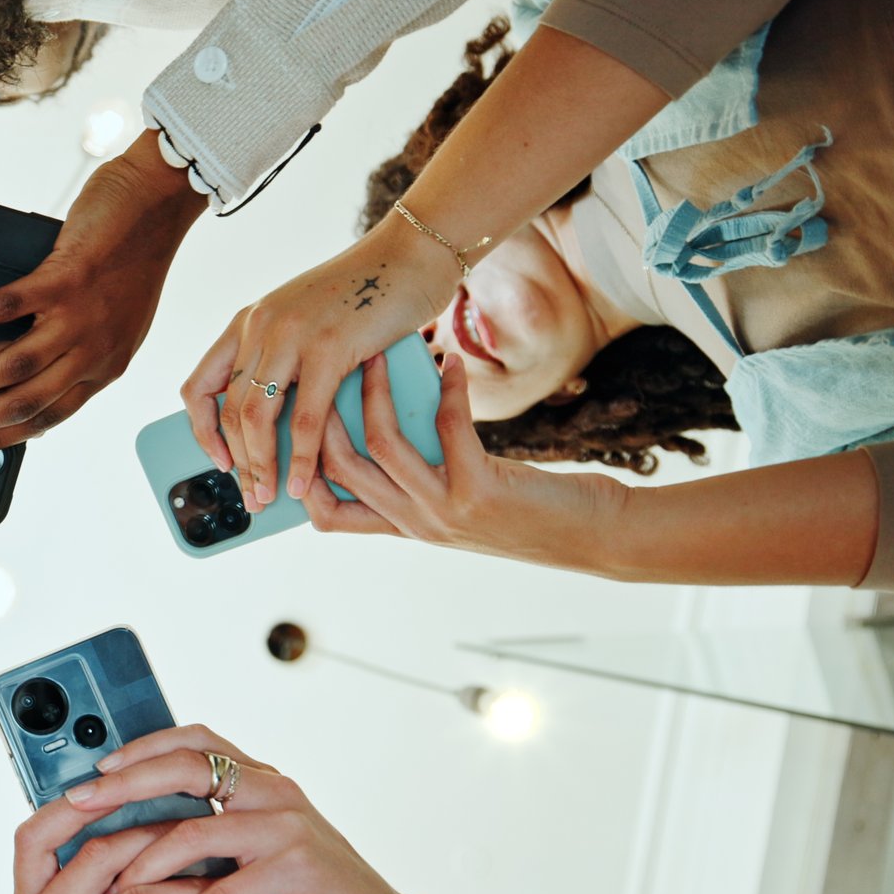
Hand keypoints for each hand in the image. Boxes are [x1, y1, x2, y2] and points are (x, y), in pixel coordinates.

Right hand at [0, 132, 203, 457]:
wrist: (160, 203)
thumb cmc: (133, 256)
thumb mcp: (113, 323)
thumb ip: (78, 354)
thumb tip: (31, 378)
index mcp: (103, 368)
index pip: (42, 420)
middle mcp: (94, 353)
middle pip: (20, 404)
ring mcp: (81, 318)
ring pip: (12, 368)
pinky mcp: (67, 279)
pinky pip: (6, 309)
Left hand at [73, 726, 434, 893]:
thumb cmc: (313, 889)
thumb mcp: (266, 843)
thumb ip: (223, 823)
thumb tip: (149, 824)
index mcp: (264, 779)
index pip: (198, 739)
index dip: (145, 745)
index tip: (100, 767)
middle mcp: (276, 791)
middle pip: (189, 769)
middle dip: (126, 785)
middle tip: (81, 806)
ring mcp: (289, 830)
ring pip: (198, 831)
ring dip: (145, 863)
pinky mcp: (299, 873)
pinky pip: (225, 892)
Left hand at [185, 220, 455, 512]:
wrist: (412, 254)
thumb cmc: (369, 293)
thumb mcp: (308, 320)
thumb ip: (286, 358)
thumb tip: (278, 422)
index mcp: (248, 322)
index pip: (199, 386)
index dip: (201, 430)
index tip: (219, 461)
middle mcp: (259, 327)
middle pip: (229, 410)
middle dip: (238, 463)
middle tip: (252, 498)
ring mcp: (291, 335)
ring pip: (256, 417)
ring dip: (261, 467)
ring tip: (270, 498)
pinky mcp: (328, 347)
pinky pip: (304, 417)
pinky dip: (301, 458)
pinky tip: (303, 483)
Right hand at [303, 351, 629, 571]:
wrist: (594, 539)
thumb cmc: (530, 512)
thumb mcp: (461, 500)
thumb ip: (424, 476)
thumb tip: (395, 417)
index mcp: (405, 529)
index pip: (325, 515)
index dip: (302, 469)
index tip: (299, 417)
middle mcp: (416, 524)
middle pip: (339, 468)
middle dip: (323, 411)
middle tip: (327, 365)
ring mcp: (444, 511)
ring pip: (381, 444)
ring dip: (376, 391)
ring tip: (378, 354)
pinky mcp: (480, 490)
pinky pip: (447, 427)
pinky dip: (447, 388)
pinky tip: (451, 363)